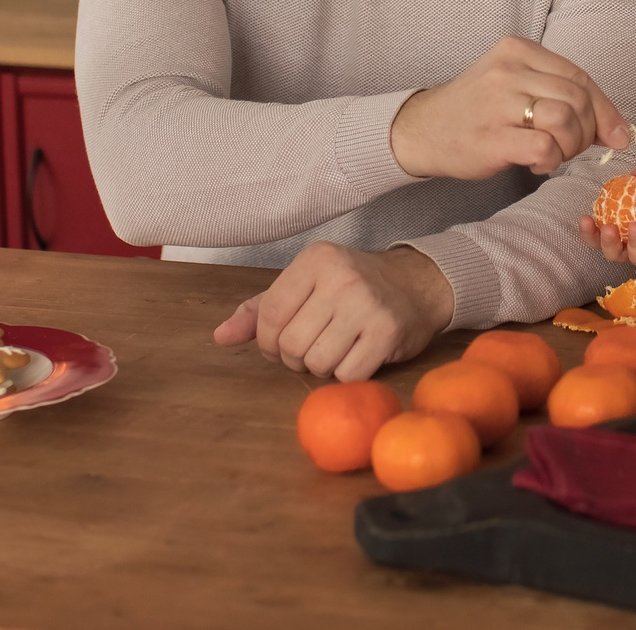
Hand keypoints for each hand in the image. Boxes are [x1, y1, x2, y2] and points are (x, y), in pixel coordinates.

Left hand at [211, 241, 452, 381]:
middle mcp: (341, 277)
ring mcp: (366, 304)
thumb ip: (260, 310)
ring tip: (337, 349)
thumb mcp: (304, 285)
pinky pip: (348, 375)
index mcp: (314, 260)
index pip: (270, 315)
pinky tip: (358, 355)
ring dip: (322, 368)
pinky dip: (348, 375)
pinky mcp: (388, 332)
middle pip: (292, 344)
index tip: (281, 344)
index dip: (268, 342)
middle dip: (295, 358)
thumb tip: (220, 336)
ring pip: (317, 363)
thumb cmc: (351, 287)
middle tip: (313, 347)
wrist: (415, 285)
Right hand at [391, 37, 631, 181]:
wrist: (422, 130)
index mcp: (518, 50)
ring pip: (566, 120)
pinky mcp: (493, 137)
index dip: (605, 109)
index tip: (617, 134)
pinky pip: (545, 148)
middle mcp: (509, 70)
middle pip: (578, 99)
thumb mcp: (513, 82)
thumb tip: (614, 127)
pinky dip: (551, 161)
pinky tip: (536, 164)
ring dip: (570, 146)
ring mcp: (499, 103)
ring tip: (552, 154)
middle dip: (587, 131)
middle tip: (570, 148)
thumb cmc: (476, 109)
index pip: (580, 76)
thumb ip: (558, 93)